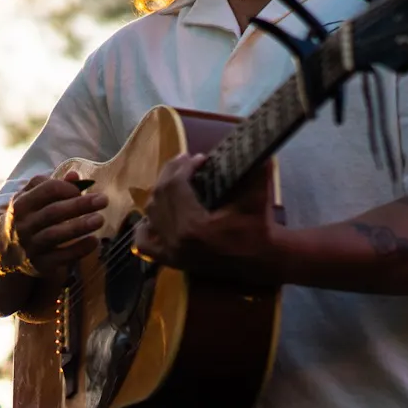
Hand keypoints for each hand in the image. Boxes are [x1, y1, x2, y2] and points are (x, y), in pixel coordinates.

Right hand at [3, 174, 107, 278]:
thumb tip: (75, 175)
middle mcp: (24, 224)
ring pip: (56, 235)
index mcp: (22, 203)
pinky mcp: (40, 264)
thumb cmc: (26, 217)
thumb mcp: (31, 198)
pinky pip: (61, 257)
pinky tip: (94, 241)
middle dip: (80, 205)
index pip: (47, 190)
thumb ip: (52, 185)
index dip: (68, 188)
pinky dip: (78, 250)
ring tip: (100, 219)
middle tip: (104, 200)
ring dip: (80, 227)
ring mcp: (31, 245)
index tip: (83, 190)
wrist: (4, 250)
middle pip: (54, 212)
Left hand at [131, 153, 277, 284]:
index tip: (199, 157)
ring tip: (175, 178)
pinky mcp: (172, 260)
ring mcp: (171, 252)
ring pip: (151, 213)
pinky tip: (153, 214)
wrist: (262, 261)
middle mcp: (176, 239)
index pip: (176, 186)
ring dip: (160, 193)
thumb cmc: (259, 229)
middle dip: (171, 173)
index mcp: (194, 225)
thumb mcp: (258, 198)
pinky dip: (145, 227)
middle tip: (185, 160)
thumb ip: (256, 172)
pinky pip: (145, 244)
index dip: (185, 166)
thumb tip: (256, 146)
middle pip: (160, 196)